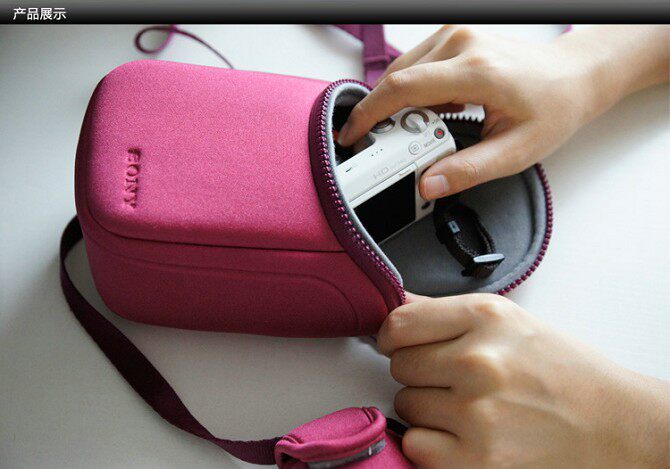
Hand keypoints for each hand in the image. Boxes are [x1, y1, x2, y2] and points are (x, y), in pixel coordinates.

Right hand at [338, 26, 668, 199]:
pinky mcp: (455, 38)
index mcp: (476, 71)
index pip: (403, 88)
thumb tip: (428, 183)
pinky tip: (428, 113)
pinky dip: (411, 91)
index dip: (369, 114)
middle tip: (381, 146)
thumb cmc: (552, 108)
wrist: (573, 77)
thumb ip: (469, 170)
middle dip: (380, 114)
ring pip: (402, 70)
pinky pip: (416, 64)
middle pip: (396, 78)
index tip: (351, 135)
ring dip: (396, 103)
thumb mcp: (516, 151)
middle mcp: (461, 44)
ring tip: (413, 132)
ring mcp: (457, 36)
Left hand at [377, 294, 669, 467]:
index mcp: (486, 318)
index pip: (398, 322)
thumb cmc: (563, 370)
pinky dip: (432, 443)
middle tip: (453, 378)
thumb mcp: (510, 320)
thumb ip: (446, 311)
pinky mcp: (478, 460)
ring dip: (427, 408)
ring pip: (406, 405)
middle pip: (399, 364)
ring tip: (468, 406)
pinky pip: (416, 445)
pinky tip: (463, 434)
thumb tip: (396, 302)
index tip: (403, 343)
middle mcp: (479, 362)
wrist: (613, 423)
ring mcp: (477, 414)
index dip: (395, 336)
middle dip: (419, 372)